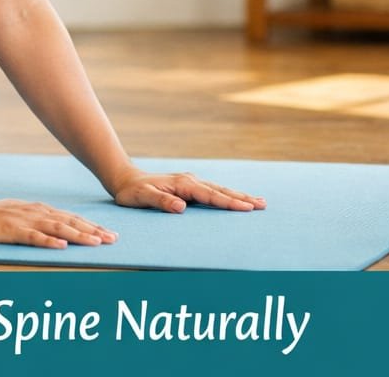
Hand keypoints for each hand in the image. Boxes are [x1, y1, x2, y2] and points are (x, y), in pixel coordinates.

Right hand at [0, 197, 118, 248]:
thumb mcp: (24, 215)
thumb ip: (42, 221)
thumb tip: (62, 231)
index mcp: (41, 210)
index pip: (72, 218)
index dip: (91, 226)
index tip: (109, 234)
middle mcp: (38, 214)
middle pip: (70, 222)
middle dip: (93, 231)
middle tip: (112, 239)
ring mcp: (26, 222)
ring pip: (57, 229)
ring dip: (78, 236)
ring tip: (95, 242)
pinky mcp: (13, 231)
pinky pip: (34, 237)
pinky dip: (48, 241)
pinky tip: (61, 246)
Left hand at [112, 171, 265, 212]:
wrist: (125, 180)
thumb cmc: (133, 192)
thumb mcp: (142, 198)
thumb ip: (161, 201)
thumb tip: (181, 207)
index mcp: (183, 184)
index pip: (210, 195)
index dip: (229, 202)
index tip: (246, 208)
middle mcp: (190, 181)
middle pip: (220, 191)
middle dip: (242, 198)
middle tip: (262, 205)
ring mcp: (191, 182)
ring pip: (219, 190)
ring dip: (238, 196)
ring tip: (258, 202)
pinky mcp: (189, 186)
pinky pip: (213, 191)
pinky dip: (227, 195)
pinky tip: (236, 198)